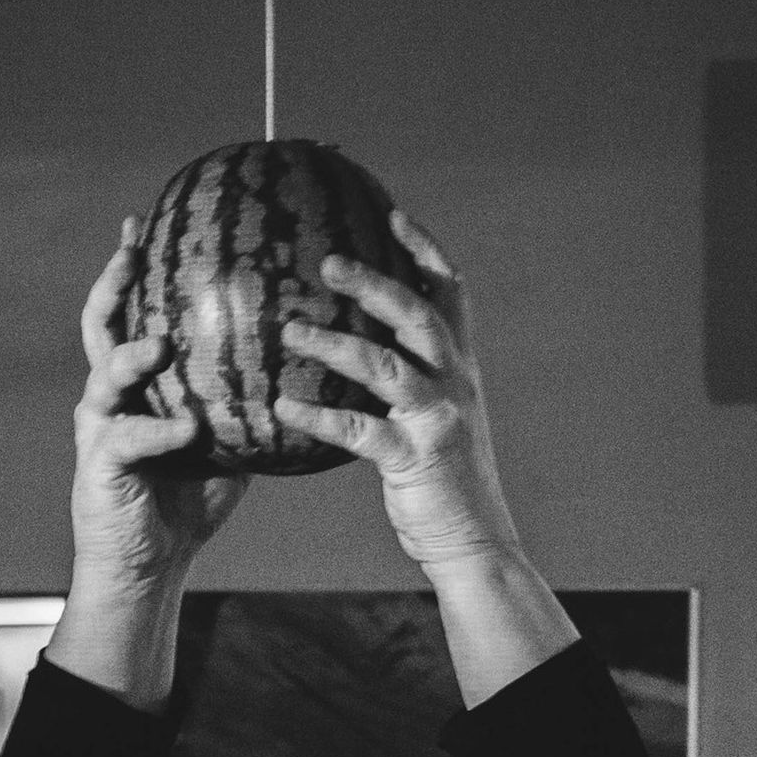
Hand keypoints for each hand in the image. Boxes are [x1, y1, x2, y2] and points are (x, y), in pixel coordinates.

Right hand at [70, 218, 248, 600]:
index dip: (139, 269)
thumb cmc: (188, 503)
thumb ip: (251, 403)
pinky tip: (187, 429)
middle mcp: (110, 396)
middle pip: (100, 324)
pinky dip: (158, 432)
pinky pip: (128, 440)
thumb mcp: (231, 443)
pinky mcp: (99, 466)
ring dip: (132, 356)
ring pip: (104, 375)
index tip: (151, 223)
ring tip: (160, 344)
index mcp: (138, 384)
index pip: (133, 312)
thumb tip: (309, 369)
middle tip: (133, 249)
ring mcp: (99, 428)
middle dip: (114, 283)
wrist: (149, 566)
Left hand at [274, 208, 521, 577]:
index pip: (450, 293)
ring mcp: (437, 421)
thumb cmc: (442, 483)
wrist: (473, 542)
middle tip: (328, 261)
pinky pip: (360, 431)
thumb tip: (356, 354)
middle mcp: (455, 385)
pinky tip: (283, 406)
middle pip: (418, 315)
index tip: (391, 213)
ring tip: (290, 329)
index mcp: (460, 370)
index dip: (425, 250)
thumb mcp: (433, 422)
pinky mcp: (415, 460)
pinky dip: (320, 416)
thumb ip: (407, 386)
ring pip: (387, 366)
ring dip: (336, 343)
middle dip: (376, 283)